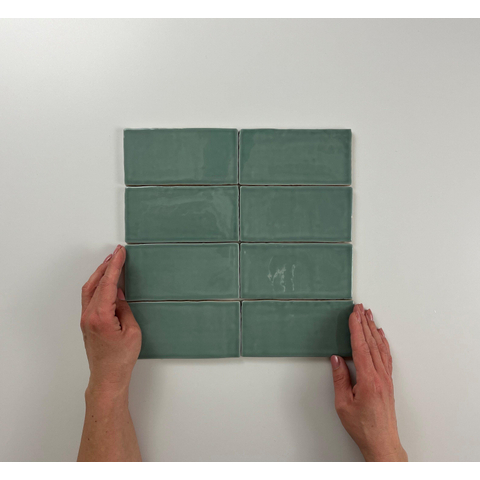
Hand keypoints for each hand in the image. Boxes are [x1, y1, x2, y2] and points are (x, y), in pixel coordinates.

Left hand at [80, 245, 140, 395]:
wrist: (107, 377)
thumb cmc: (121, 358)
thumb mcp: (132, 331)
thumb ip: (124, 308)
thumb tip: (118, 294)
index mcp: (100, 316)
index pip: (107, 284)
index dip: (115, 266)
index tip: (120, 252)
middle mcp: (89, 315)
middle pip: (95, 283)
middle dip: (106, 266)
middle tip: (117, 253)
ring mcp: (85, 319)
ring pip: (90, 289)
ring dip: (100, 274)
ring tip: (111, 263)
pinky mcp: (86, 322)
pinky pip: (90, 297)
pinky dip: (98, 285)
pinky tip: (106, 282)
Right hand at [330, 304, 406, 461]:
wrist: (382, 442)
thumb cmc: (362, 426)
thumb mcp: (343, 404)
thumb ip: (340, 379)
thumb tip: (336, 359)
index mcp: (368, 380)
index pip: (360, 347)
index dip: (356, 329)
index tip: (353, 314)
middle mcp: (380, 376)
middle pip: (371, 343)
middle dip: (365, 323)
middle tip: (360, 307)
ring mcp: (386, 378)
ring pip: (380, 347)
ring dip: (373, 329)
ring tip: (369, 315)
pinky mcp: (388, 382)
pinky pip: (386, 356)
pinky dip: (383, 342)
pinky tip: (380, 335)